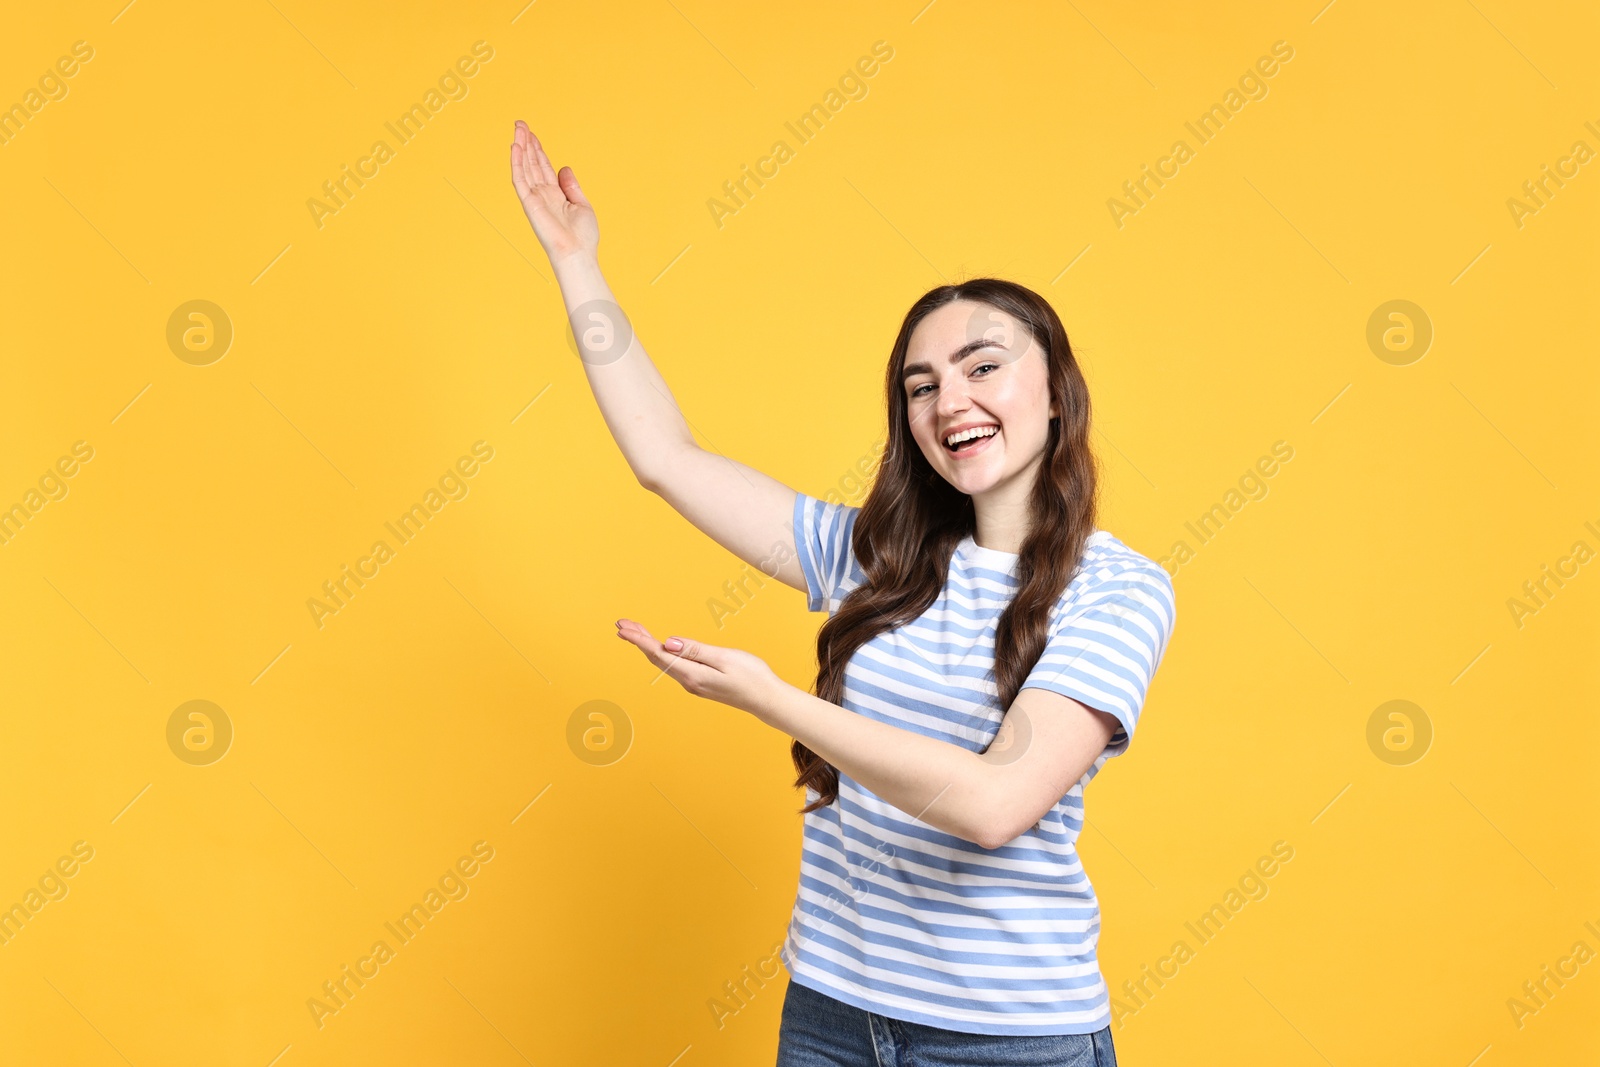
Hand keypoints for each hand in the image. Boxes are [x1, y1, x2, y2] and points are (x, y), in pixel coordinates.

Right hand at [509, 120, 598, 266]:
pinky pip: (520, 179)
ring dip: (520, 147)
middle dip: (526, 143)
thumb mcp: (582, 205)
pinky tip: (515, 147)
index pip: (543, 167)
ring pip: (524, 167)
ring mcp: (534, 198)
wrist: (577, 253)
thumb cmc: (582, 237)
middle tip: (520, 124)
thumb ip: (571, 186)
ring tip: (517, 128)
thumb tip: (564, 168)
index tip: (532, 135)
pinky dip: (517, 162)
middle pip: (531, 163)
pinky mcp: (529, 203)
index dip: (537, 150)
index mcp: (555, 195)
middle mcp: (542, 195)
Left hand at [614, 619, 783, 718]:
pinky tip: (659, 647)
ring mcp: (694, 684)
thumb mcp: (725, 658)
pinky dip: (661, 653)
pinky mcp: (700, 683)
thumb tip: (668, 642)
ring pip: (663, 662)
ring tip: (634, 631)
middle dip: (638, 640)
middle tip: (621, 624)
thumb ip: (695, 650)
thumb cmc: (752, 677)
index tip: (622, 627)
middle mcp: (688, 681)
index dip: (639, 639)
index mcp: (692, 674)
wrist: (767, 700)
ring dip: (647, 646)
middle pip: (656, 658)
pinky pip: (673, 666)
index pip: (659, 653)